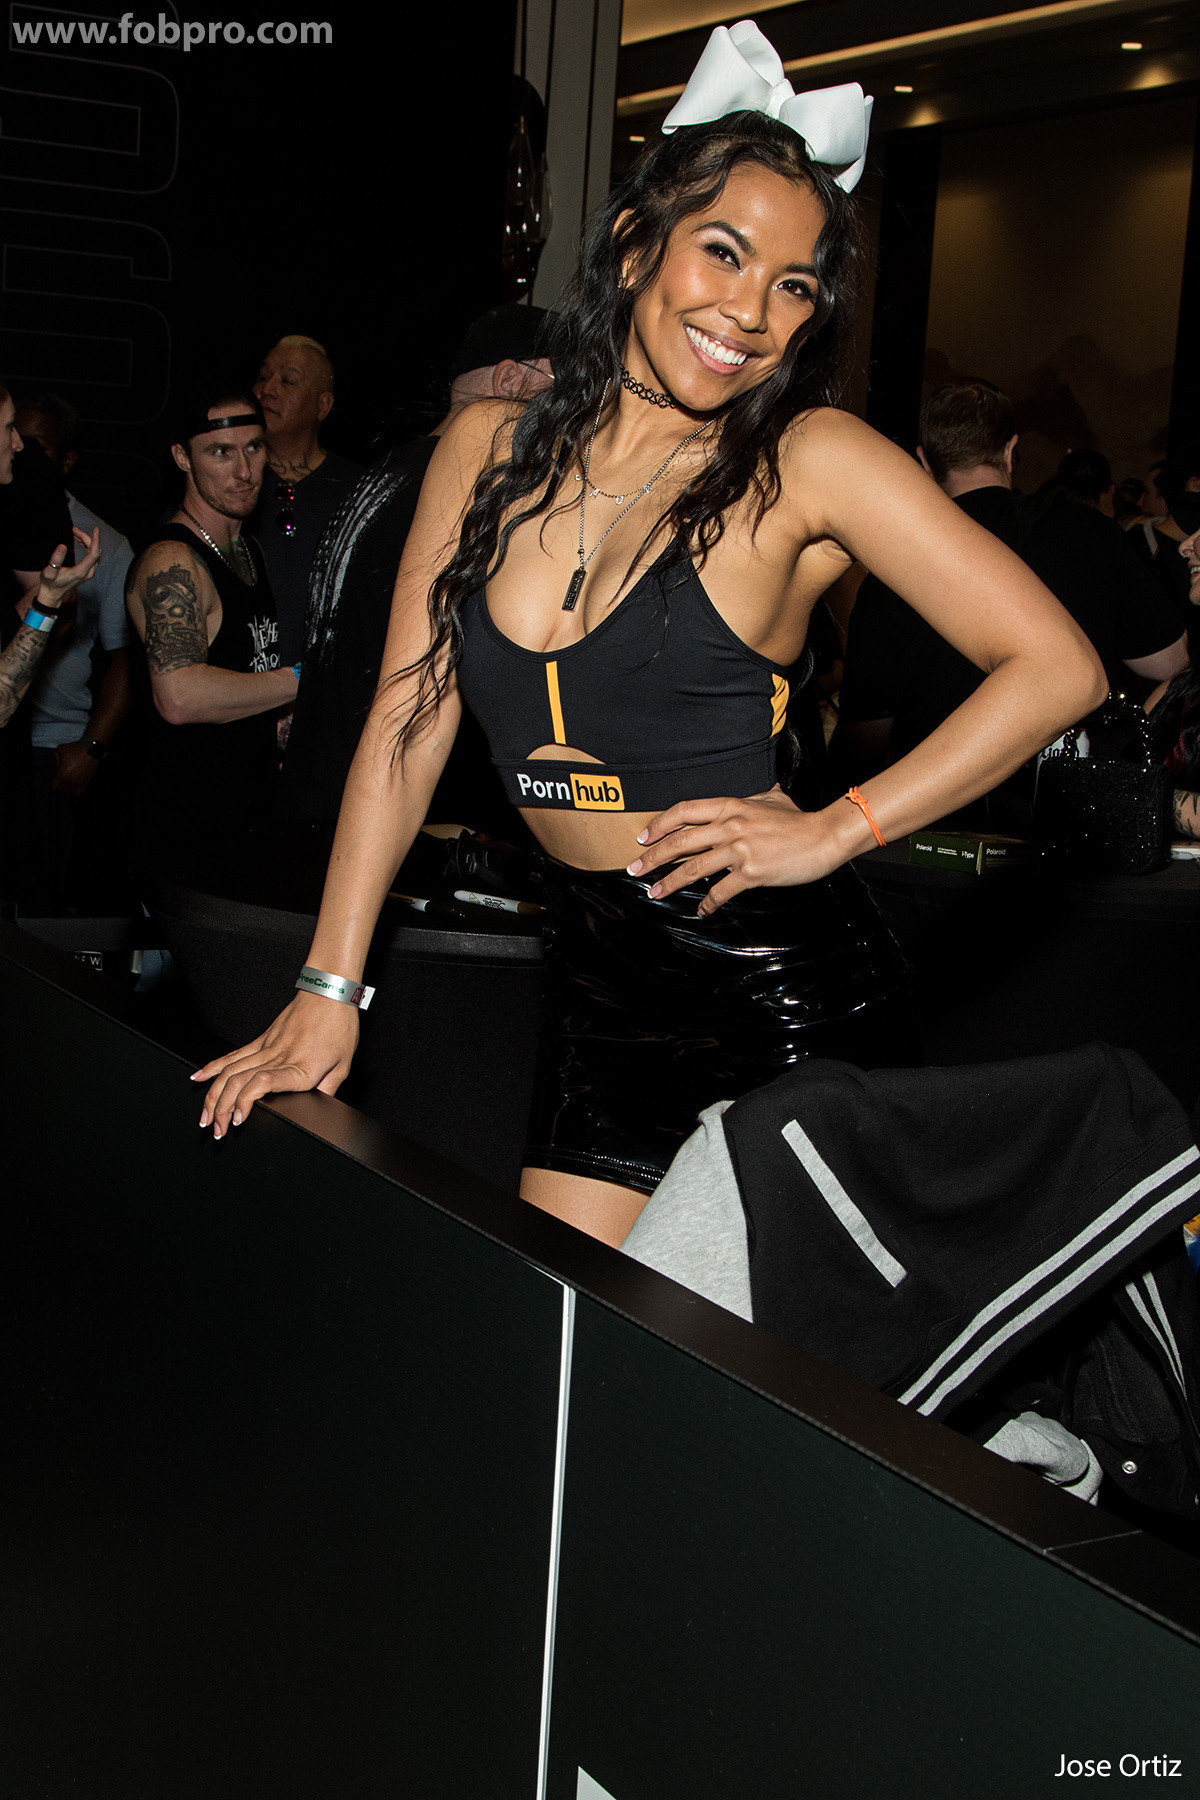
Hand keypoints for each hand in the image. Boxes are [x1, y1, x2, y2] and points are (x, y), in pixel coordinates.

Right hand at [37, 526, 101, 607]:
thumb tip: (62, 546)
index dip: (95, 540)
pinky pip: (92, 556)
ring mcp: (89, 573)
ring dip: (87, 542)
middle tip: (74, 530)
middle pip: (94, 552)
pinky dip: (87, 546)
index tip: (96, 529)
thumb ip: (56, 559)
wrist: (52, 594)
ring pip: (94, 553)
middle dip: (86, 538)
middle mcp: (88, 573)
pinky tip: (79, 541)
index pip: (93, 554)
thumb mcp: (49, 571)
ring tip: (75, 533)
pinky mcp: (87, 571)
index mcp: (81, 572)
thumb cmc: (49, 583)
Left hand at [52, 741, 98, 795]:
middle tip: (59, 786)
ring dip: (67, 792)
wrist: (90, 750)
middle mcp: (68, 780)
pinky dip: (76, 793)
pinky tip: (75, 789)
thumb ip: (56, 757)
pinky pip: (79, 793)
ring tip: (67, 788)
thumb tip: (56, 761)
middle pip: (61, 792)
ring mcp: (78, 782)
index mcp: (61, 774)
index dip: (52, 785)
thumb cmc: (76, 749)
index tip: (54, 783)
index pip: (53, 787)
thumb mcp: (60, 750)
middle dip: (59, 789)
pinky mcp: (86, 782)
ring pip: (70, 793)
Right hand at [191, 990, 359, 1137]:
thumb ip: (328, 1091)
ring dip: (213, 1096)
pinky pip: (232, 1056)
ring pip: (229, 1072)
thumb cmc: (338, 1025)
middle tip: (218, 1130)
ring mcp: (265, 1048)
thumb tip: (320, 1110)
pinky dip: (212, 1068)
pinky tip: (198, 1079)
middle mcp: (277, 1058)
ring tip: (205, 1117)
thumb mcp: (343, 1065)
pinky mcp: (261, 1040)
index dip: (245, 1101)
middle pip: (238, 1083)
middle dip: (222, 1110)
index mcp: (298, 1067)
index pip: (262, 1083)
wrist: (329, 993)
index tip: (238, 1119)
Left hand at [627, 786, 850, 914]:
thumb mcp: (771, 800)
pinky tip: (702, 911)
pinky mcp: (752, 872)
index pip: (684, 811)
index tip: (643, 837)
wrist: (825, 836)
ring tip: (654, 893)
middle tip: (634, 869)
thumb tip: (747, 796)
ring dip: (670, 882)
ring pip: (694, 867)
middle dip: (652, 857)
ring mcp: (740, 849)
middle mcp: (731, 826)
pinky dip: (709, 903)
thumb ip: (751, 799)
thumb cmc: (799, 821)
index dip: (659, 824)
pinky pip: (721, 891)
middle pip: (681, 841)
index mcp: (731, 806)